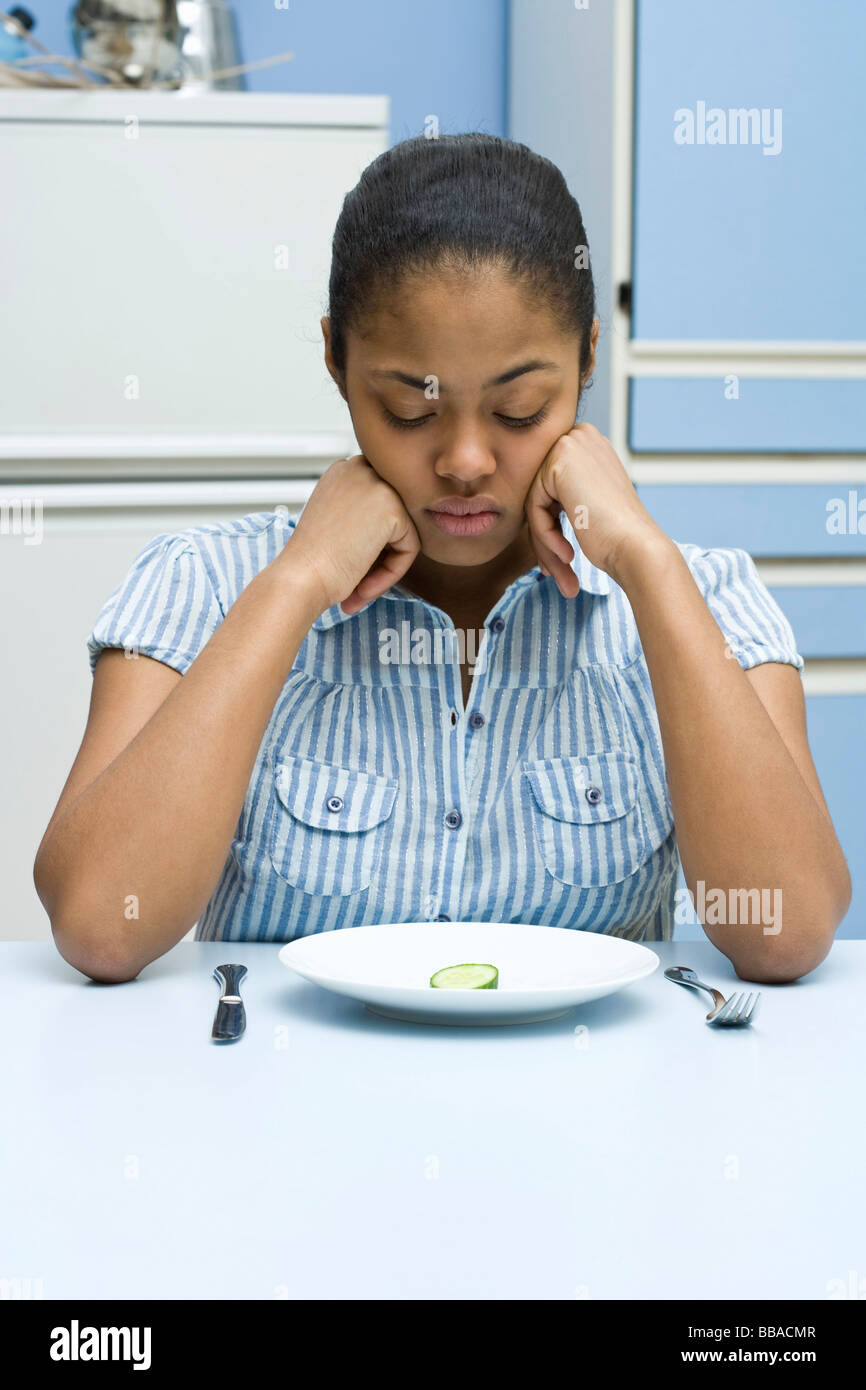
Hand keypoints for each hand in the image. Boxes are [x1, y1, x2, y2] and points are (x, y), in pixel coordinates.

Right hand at [279, 454, 420, 615]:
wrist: (299, 578)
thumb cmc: (310, 563)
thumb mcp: (334, 525)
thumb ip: (361, 517)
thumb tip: (392, 532)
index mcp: (342, 471)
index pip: (377, 505)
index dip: (368, 542)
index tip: (350, 566)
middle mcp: (358, 469)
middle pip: (393, 517)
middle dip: (381, 554)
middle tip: (358, 585)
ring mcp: (377, 484)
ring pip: (403, 534)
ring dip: (385, 567)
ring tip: (359, 589)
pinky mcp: (393, 507)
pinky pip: (410, 547)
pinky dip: (392, 572)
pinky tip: (364, 585)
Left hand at [524, 422, 669, 594]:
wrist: (637, 547)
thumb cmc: (619, 537)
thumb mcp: (588, 505)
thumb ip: (563, 496)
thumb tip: (532, 508)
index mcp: (589, 445)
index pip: (551, 490)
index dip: (551, 528)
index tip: (558, 560)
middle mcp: (581, 437)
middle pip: (541, 495)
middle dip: (545, 538)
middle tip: (553, 571)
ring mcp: (570, 445)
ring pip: (536, 504)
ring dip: (545, 543)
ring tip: (559, 572)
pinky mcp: (559, 461)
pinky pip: (534, 508)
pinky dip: (546, 537)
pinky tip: (568, 555)